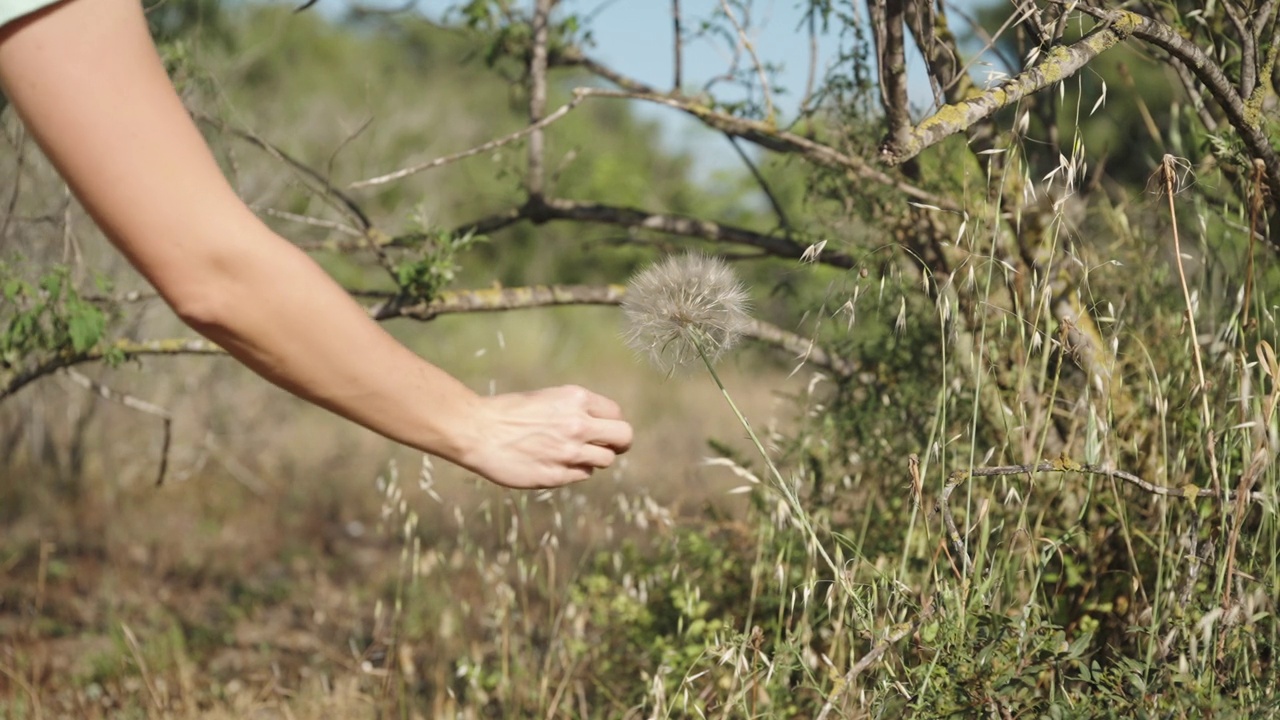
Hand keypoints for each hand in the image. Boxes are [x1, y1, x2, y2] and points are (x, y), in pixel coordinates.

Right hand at [456, 385, 633, 488]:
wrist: (477, 431)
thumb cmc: (509, 412)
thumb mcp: (547, 398)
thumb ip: (575, 410)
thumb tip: (600, 426)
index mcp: (576, 399)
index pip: (616, 414)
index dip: (609, 422)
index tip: (601, 428)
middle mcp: (578, 425)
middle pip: (624, 438)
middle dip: (618, 443)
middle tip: (608, 446)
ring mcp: (569, 452)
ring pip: (606, 460)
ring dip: (594, 458)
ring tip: (571, 454)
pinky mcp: (556, 475)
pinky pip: (583, 475)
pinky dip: (575, 470)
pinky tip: (555, 463)